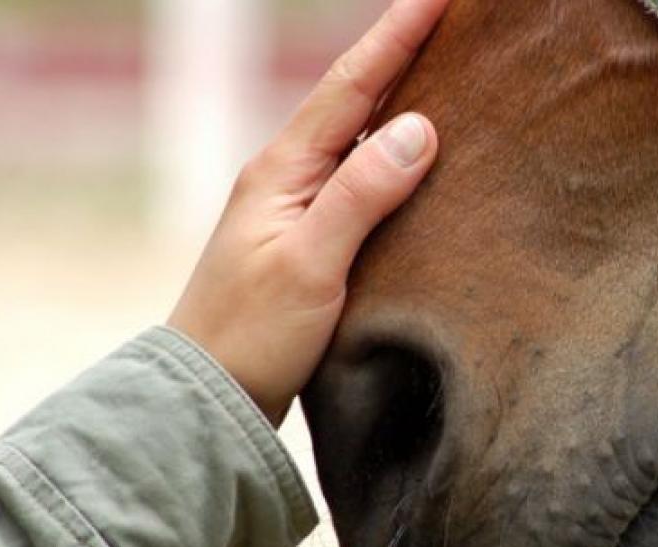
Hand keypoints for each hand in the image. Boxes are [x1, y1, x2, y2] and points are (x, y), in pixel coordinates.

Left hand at [168, 0, 449, 424]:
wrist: (208, 397)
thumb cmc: (253, 334)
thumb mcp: (311, 263)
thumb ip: (363, 194)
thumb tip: (420, 126)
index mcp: (283, 170)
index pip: (351, 87)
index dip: (396, 36)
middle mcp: (288, 177)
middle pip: (354, 99)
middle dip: (401, 53)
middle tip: (449, 19)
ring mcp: (297, 208)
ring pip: (359, 137)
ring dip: (399, 98)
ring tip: (445, 69)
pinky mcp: (311, 240)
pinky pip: (361, 179)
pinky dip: (393, 155)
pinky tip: (419, 157)